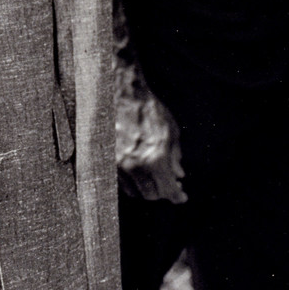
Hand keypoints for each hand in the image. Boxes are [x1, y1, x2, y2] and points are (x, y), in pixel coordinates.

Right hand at [115, 59, 186, 203]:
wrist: (121, 93)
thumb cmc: (148, 109)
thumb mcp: (172, 133)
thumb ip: (175, 157)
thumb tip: (179, 175)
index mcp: (154, 159)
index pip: (168, 191)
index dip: (177, 196)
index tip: (182, 196)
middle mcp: (134, 165)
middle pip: (149, 195)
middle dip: (162, 193)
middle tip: (170, 186)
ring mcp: (117, 163)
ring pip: (132, 190)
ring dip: (145, 188)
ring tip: (154, 178)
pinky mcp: (106, 157)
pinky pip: (120, 179)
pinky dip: (132, 180)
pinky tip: (139, 170)